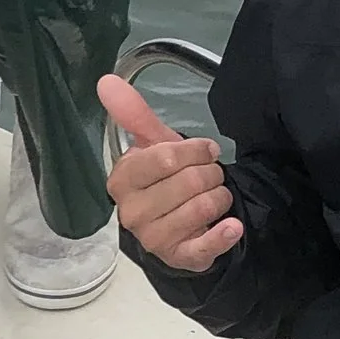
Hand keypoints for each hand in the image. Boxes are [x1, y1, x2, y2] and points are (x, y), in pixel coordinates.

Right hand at [99, 71, 242, 270]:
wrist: (176, 229)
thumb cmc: (163, 182)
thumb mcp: (152, 146)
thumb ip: (133, 115)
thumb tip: (107, 79)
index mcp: (121, 181)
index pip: (164, 158)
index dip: (193, 150)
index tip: (206, 151)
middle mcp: (131, 212)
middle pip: (188, 182)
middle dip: (211, 173)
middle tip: (212, 175)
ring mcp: (153, 239)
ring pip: (202, 207)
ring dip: (220, 196)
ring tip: (216, 196)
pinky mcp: (178, 259)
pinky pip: (205, 246)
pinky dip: (223, 234)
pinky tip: (233, 226)